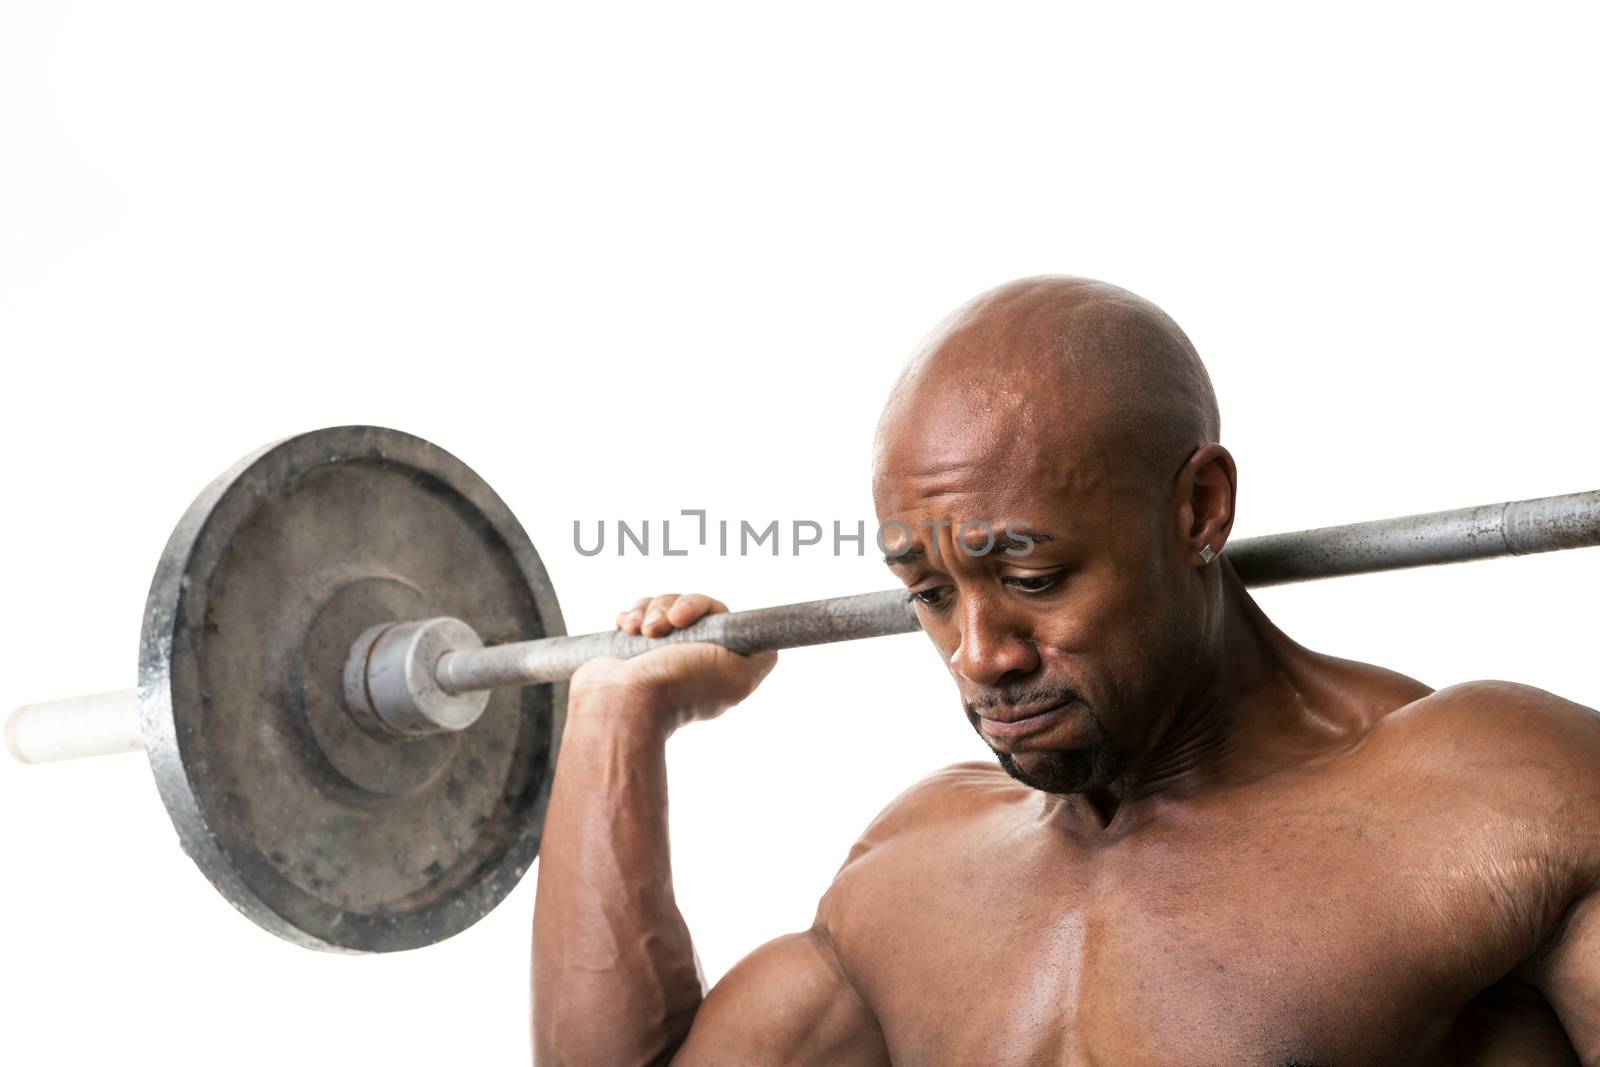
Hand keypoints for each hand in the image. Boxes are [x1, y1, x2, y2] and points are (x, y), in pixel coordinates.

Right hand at [569, 593, 778, 735]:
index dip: (699, 607)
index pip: (714, 613)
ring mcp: (658, 653)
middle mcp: (687, 656)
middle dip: (668, 608)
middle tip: (657, 629)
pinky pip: (635, 615)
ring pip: (659, 607)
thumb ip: (762, 658)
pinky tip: (627, 629)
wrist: (620, 704)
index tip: (682, 617)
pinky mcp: (631, 650)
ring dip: (647, 613)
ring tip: (638, 633)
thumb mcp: (737, 677)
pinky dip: (631, 617)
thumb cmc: (676, 690)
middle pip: (685, 606)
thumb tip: (766, 643)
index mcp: (713, 661)